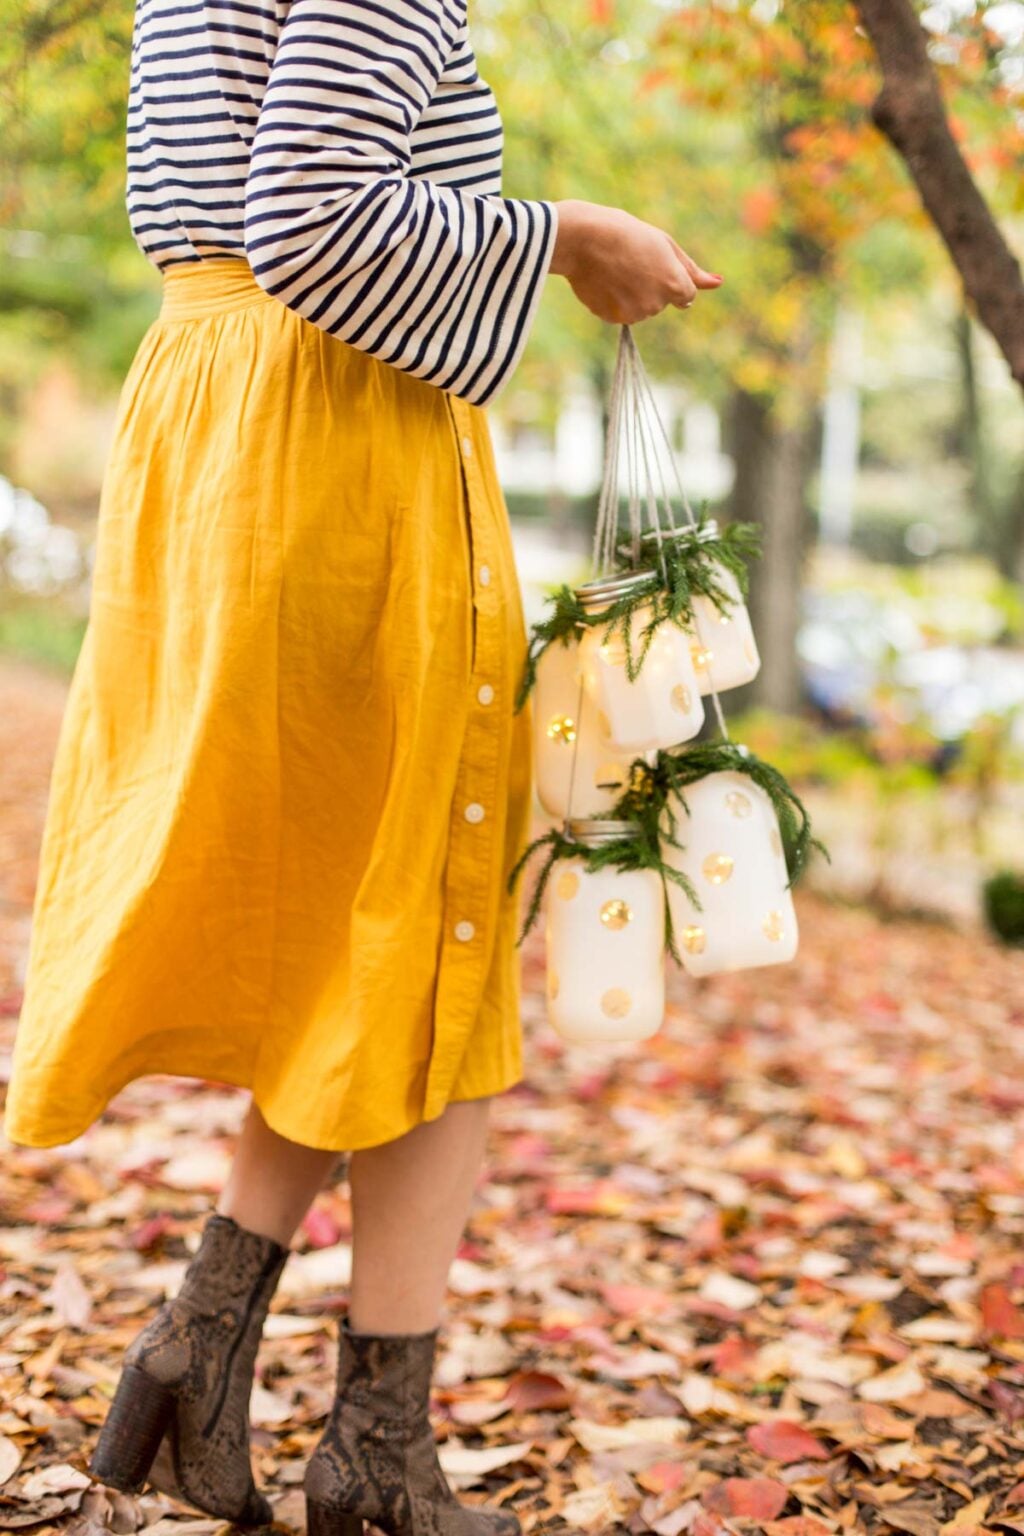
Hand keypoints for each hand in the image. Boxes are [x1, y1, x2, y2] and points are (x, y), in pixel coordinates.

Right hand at [548, 199, 722, 322]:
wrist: (583, 240)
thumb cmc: (626, 234)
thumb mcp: (664, 244)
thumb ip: (691, 270)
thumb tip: (718, 284)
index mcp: (674, 284)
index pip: (686, 294)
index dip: (671, 277)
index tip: (655, 263)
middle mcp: (657, 305)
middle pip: (662, 302)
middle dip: (652, 285)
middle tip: (631, 259)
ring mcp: (634, 314)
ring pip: (641, 309)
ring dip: (632, 294)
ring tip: (615, 268)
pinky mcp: (613, 319)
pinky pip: (620, 312)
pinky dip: (615, 300)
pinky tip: (604, 280)